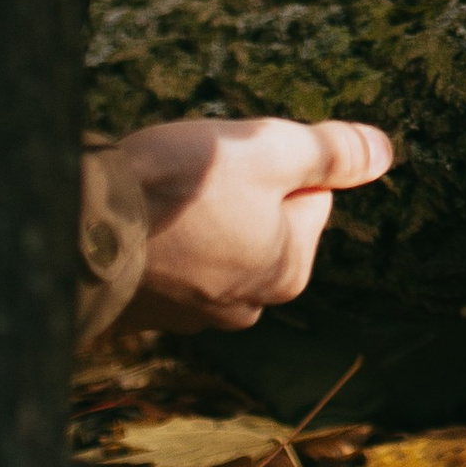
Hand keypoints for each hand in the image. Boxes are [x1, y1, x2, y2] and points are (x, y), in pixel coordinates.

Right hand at [120, 115, 393, 332]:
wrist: (80, 232)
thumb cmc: (181, 188)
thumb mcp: (272, 151)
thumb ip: (333, 152)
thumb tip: (385, 152)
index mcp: (288, 273)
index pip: (311, 196)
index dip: (277, 163)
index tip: (239, 160)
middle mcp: (247, 306)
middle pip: (264, 221)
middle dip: (237, 191)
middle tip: (198, 175)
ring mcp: (194, 315)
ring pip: (217, 239)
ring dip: (198, 214)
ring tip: (165, 196)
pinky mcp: (149, 311)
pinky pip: (174, 261)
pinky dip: (164, 238)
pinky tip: (141, 221)